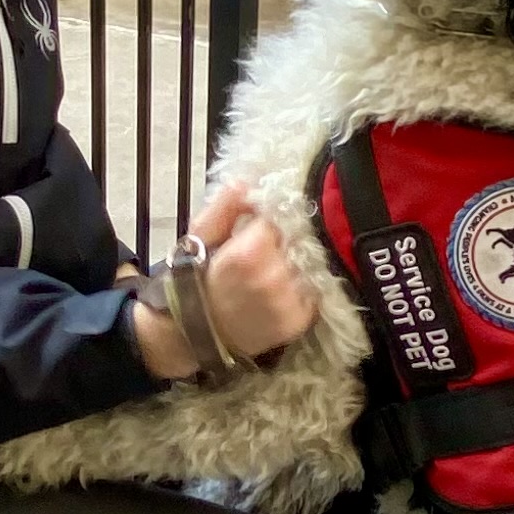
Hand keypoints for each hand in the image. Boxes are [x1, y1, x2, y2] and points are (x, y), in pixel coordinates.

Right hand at [197, 183, 318, 358]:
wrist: (198, 331)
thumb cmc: (200, 278)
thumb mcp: (201, 234)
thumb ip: (225, 205)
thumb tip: (247, 182)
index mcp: (249, 252)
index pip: (281, 217)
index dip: (275, 216)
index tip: (269, 221)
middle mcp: (273, 277)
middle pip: (300, 240)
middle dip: (290, 237)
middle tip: (277, 243)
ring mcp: (289, 302)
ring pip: (311, 265)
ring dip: (302, 260)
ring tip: (284, 263)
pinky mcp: (299, 322)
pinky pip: (315, 292)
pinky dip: (306, 285)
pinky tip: (290, 284)